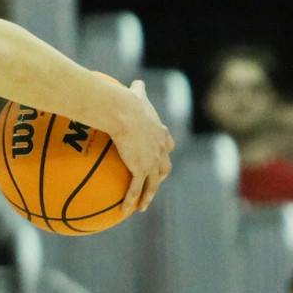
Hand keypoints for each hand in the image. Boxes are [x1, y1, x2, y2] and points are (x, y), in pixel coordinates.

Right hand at [108, 77, 173, 212]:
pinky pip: (136, 189)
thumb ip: (138, 89)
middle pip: (165, 166)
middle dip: (161, 175)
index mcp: (160, 133)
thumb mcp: (136, 94)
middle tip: (155, 182)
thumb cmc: (129, 102)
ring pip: (154, 183)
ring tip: (142, 206)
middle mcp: (160, 149)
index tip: (162, 155)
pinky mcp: (141, 169)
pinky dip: (132, 201)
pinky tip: (125, 211)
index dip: (165, 151)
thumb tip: (136, 81)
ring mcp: (152, 161)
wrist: (124, 113)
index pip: (167, 144)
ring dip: (149, 196)